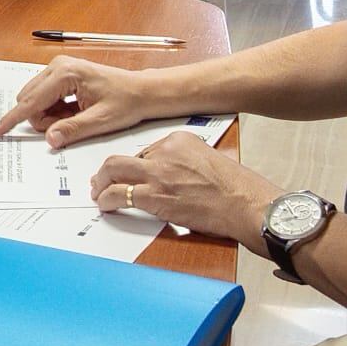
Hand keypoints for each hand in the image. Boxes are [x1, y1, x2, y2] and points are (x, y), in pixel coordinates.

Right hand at [0, 54, 165, 148]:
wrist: (142, 91)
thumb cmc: (126, 102)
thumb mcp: (101, 121)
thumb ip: (73, 130)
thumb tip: (50, 138)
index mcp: (66, 74)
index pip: (32, 101)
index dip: (13, 118)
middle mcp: (58, 66)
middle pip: (30, 101)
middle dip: (44, 120)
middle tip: (71, 125)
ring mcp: (58, 69)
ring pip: (35, 101)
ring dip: (50, 116)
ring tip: (77, 116)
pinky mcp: (60, 74)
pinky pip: (44, 98)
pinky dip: (55, 110)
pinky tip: (75, 110)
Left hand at [90, 132, 279, 244]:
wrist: (247, 204)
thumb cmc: (238, 190)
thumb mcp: (210, 161)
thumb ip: (185, 164)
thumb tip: (172, 178)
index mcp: (180, 140)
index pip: (145, 151)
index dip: (135, 167)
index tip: (131, 175)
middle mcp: (165, 152)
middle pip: (122, 157)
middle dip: (108, 171)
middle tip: (102, 181)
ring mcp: (158, 173)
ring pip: (113, 170)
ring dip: (101, 183)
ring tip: (98, 193)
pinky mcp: (155, 195)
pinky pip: (119, 195)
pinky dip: (106, 200)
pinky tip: (105, 206)